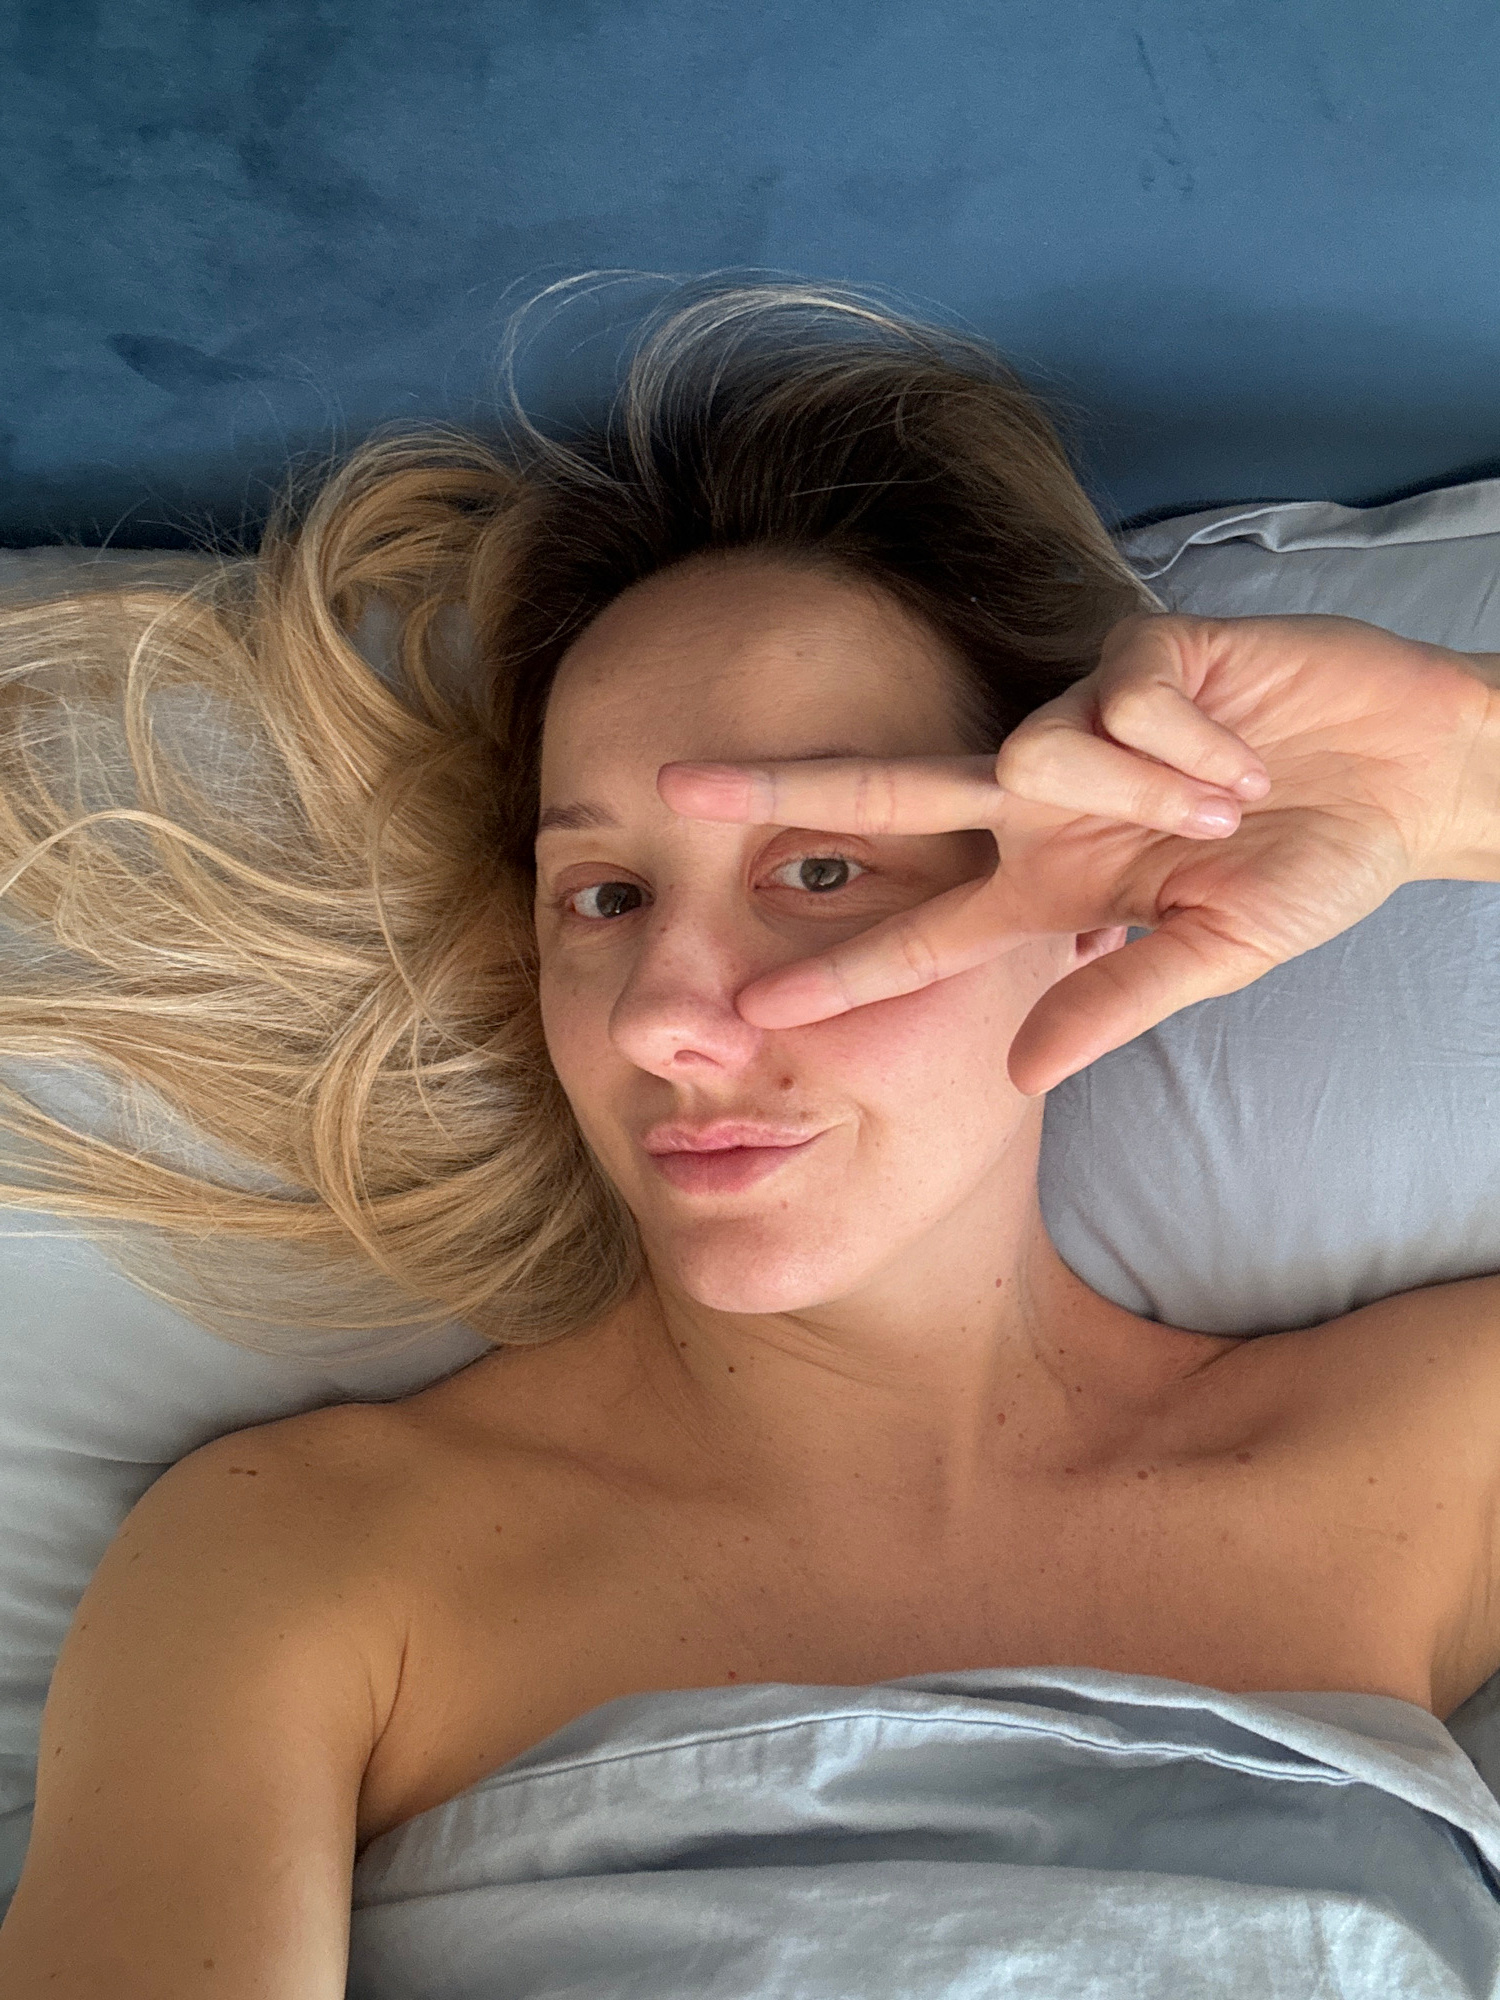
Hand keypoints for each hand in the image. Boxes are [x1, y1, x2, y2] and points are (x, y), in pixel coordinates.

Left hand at [656, 612, 1495, 1094]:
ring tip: (1227, 810)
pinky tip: (1245, 757)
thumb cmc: (1309, 867)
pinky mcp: (1135, 658)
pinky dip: (1187, 745)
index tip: (752, 1007)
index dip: (840, 967)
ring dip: (1140, 792)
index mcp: (1049, 885)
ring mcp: (1081, 728)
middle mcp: (1041, 804)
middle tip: (667, 793)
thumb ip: (1114, 1002)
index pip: (922, 934)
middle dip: (778, 791)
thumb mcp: (1213, 952)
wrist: (1404, 773)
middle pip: (884, 794)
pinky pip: (1120, 703)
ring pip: (1036, 749)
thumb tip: (1017, 1077)